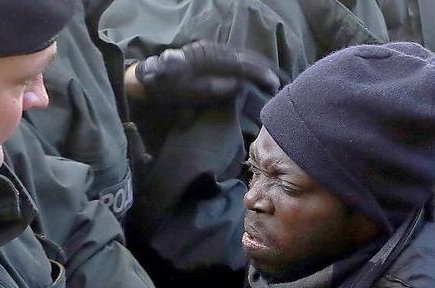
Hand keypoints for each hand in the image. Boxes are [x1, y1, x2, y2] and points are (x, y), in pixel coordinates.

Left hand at [131, 40, 282, 105]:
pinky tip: (255, 69)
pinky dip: (248, 61)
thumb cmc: (171, 88)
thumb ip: (217, 87)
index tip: (274, 83)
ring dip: (259, 64)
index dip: (260, 73)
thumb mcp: (193, 92)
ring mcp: (213, 48)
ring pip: (242, 54)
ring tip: (274, 75)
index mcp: (211, 60)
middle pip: (246, 56)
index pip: (242, 64)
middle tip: (282, 80)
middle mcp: (214, 49)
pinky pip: (235, 54)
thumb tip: (240, 84)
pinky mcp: (211, 50)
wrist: (152, 75)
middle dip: (265, 67)